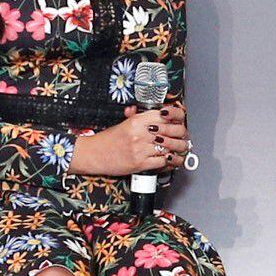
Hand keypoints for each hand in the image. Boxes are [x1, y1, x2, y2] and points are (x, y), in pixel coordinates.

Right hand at [69, 102, 187, 176]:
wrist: (93, 154)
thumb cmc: (108, 140)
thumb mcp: (124, 123)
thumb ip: (140, 117)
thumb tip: (155, 112)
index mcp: (137, 121)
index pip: (165, 115)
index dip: (176, 117)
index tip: (179, 120)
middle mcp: (140, 134)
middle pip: (172, 131)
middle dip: (181, 134)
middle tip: (183, 136)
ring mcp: (141, 149)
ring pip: (170, 147)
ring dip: (178, 149)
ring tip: (181, 148)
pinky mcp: (140, 164)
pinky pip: (163, 162)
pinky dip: (170, 161)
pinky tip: (172, 159)